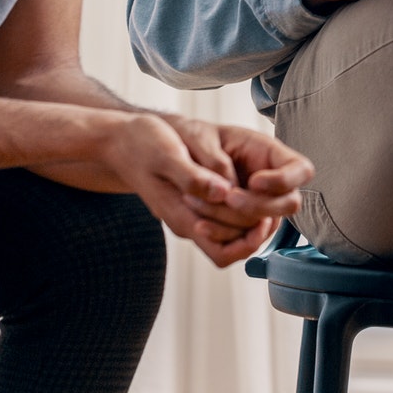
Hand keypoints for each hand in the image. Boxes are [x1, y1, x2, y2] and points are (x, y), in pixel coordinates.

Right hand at [99, 113, 259, 264]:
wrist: (119, 141)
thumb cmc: (141, 144)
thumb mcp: (167, 154)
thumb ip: (193, 176)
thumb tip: (223, 191)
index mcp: (180, 217)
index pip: (223, 251)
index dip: (250, 238)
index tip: (265, 213)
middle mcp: (186, 223)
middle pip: (231, 246)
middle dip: (255, 227)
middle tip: (273, 202)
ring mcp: (189, 216)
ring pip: (230, 236)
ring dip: (250, 219)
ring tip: (266, 195)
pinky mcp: (191, 205)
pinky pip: (223, 221)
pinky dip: (240, 210)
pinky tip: (249, 187)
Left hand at [166, 119, 314, 263]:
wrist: (164, 156)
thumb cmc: (187, 138)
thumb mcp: (197, 139)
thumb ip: (212, 161)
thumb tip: (224, 190)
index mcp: (266, 153)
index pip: (300, 169)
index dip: (285, 180)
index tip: (254, 182)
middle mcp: (267, 182)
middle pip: (288, 204)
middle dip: (258, 206)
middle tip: (228, 197)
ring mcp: (255, 206)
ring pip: (263, 228)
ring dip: (232, 224)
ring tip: (196, 203)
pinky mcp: (237, 226)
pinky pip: (241, 244)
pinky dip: (222, 239)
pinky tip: (200, 225)